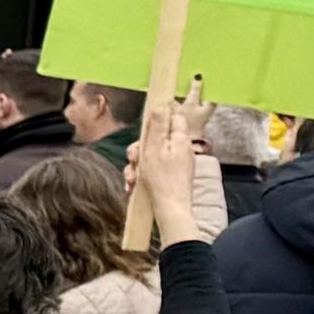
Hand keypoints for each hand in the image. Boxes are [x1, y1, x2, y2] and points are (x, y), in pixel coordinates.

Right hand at [136, 96, 204, 248]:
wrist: (170, 210)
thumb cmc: (162, 181)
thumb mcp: (153, 149)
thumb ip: (157, 126)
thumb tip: (162, 103)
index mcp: (180, 140)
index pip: (174, 117)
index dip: (160, 116)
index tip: (148, 120)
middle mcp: (181, 150)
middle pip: (157, 138)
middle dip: (140, 147)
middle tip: (134, 158)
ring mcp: (177, 163)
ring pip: (151, 155)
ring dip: (137, 164)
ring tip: (133, 177)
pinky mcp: (171, 176)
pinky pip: (153, 169)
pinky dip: (142, 175)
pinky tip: (135, 184)